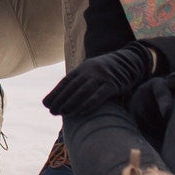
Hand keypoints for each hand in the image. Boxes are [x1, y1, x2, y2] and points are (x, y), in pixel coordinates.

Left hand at [40, 43, 156, 117]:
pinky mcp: (113, 84)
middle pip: (72, 87)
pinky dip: (90, 103)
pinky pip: (100, 95)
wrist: (129, 61)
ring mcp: (101, 77)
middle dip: (61, 99)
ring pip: (84, 91)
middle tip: (52, 111)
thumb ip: (79, 84)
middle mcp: (89, 71)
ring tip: (63, 113)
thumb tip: (62, 101)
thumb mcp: (91, 73)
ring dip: (72, 103)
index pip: (65, 82)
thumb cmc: (106, 73)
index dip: (55, 93)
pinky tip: (82, 111)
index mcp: (82, 69)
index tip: (46, 104)